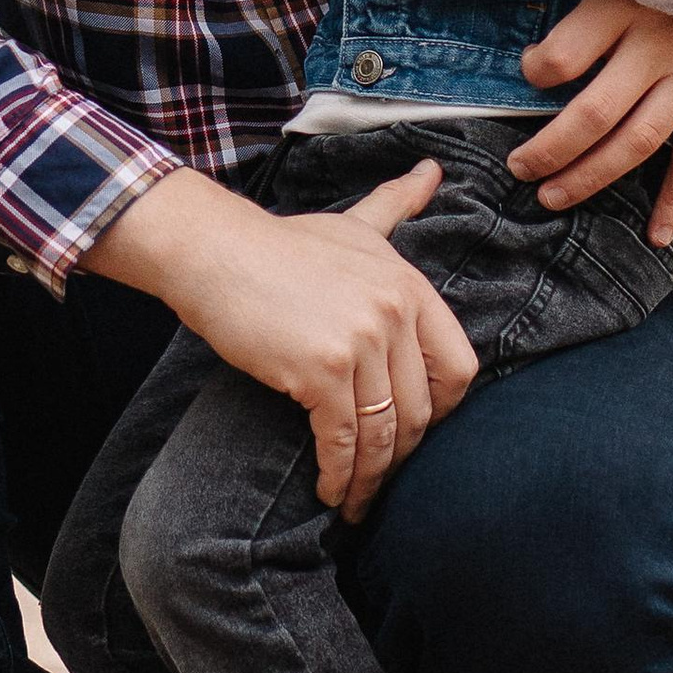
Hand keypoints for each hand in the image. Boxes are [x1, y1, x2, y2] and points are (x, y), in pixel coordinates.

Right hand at [82, 163, 476, 517]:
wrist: (214, 252)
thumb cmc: (281, 245)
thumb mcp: (353, 225)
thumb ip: (397, 206)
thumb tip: (433, 171)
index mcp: (409, 285)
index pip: (459, 367)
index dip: (441, 409)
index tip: (415, 431)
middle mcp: (394, 312)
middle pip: (422, 409)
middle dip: (402, 454)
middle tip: (381, 478)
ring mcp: (360, 341)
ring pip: (384, 433)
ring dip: (371, 479)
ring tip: (355, 501)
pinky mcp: (321, 370)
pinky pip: (343, 440)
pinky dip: (339, 475)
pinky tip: (329, 491)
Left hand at [508, 0, 672, 244]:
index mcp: (623, 4)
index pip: (562, 54)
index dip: (535, 70)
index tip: (528, 72)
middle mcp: (653, 49)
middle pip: (591, 114)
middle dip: (548, 150)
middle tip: (519, 169)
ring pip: (632, 144)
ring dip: (589, 178)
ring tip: (552, 198)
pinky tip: (654, 235)